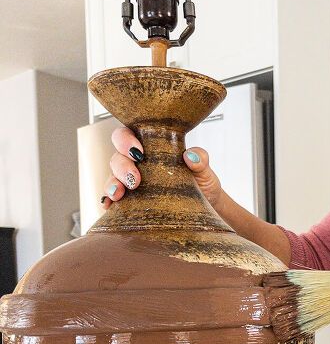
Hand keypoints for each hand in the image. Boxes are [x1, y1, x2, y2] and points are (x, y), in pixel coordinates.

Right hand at [101, 127, 222, 207]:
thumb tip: (190, 156)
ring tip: (120, 194)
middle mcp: (138, 164)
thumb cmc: (202, 184)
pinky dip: (109, 202)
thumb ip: (201, 159)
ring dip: (112, 184)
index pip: (128, 135)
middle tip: (134, 180)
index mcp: (151, 147)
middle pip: (117, 157)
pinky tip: (110, 207)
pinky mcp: (132, 202)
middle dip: (121, 166)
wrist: (207, 208)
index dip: (125, 140)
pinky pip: (114, 200)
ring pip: (112, 178)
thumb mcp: (205, 171)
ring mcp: (132, 182)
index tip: (138, 152)